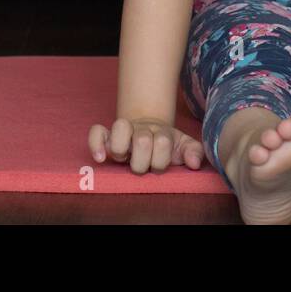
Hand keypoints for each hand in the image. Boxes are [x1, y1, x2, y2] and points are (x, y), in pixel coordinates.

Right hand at [89, 117, 206, 177]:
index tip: (159, 164)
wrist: (149, 131)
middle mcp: (141, 129)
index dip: (161, 158)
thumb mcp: (183, 146)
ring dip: (121, 148)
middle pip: (142, 140)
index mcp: (160, 133)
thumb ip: (194, 151)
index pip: (162, 141)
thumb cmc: (167, 144)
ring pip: (120, 126)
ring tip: (124, 157)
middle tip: (142, 165)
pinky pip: (96, 132)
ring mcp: (123, 131)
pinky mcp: (105, 135)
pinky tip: (101, 158)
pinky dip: (97, 144)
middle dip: (142, 161)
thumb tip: (195, 163)